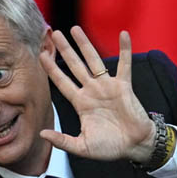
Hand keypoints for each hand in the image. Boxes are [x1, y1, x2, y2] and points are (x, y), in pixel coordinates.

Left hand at [39, 26, 156, 162]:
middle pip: (75, 66)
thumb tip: (43, 133)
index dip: (52, 69)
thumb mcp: (83, 147)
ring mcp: (108, 87)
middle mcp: (92, 91)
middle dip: (65, 50)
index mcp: (81, 104)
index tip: (41, 55)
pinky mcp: (124, 86)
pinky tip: (124, 34)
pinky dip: (125, 50)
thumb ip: (63, 141)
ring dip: (85, 45)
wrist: (135, 146)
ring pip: (94, 61)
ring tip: (75, 30)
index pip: (62, 82)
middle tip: (55, 34)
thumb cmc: (110, 148)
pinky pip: (125, 64)